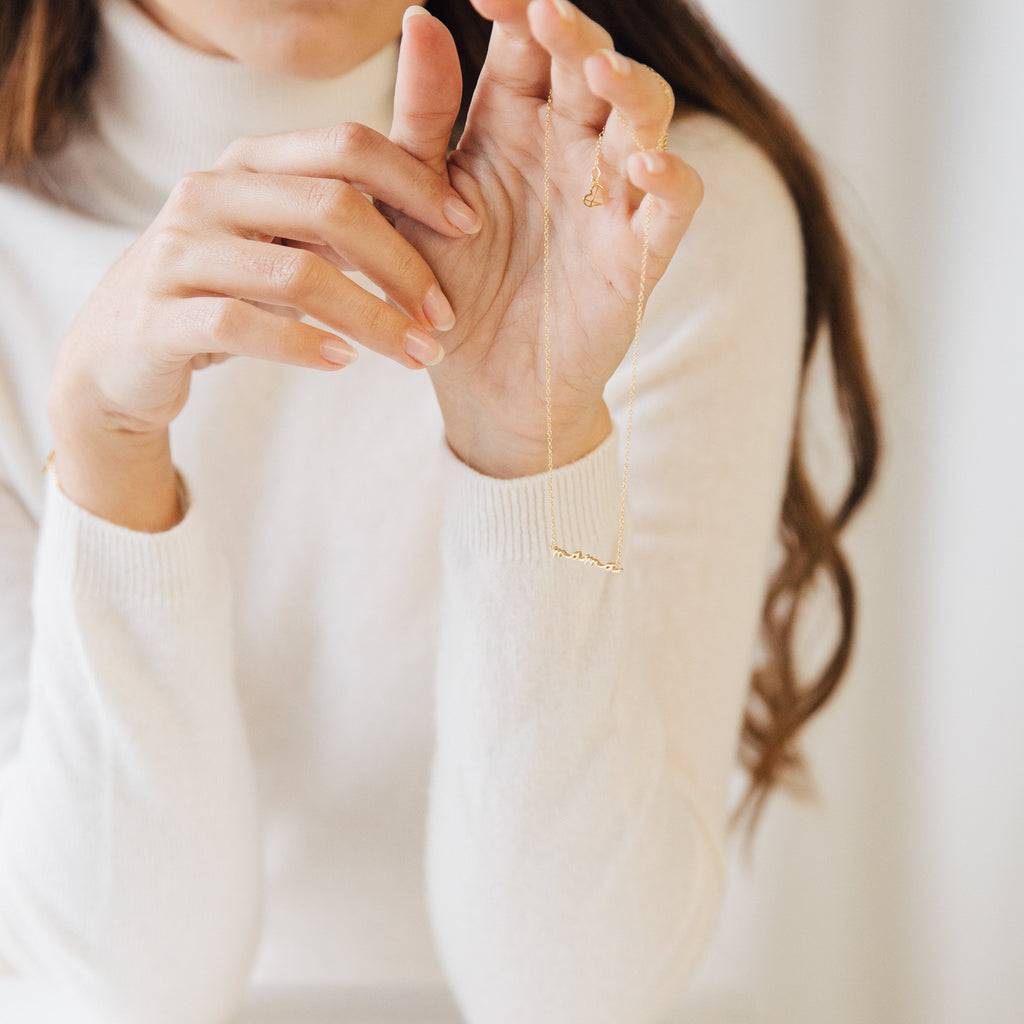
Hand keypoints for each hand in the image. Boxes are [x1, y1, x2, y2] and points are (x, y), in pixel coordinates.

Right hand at [48, 123, 480, 528]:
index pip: (346, 145)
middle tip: (445, 316)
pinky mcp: (159, 315)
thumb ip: (343, 215)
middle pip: (331, 205)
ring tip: (417, 354)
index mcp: (251, 163)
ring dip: (371, 318)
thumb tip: (443, 204)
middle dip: (403, 264)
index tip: (468, 227)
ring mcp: (179, 253)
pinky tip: (342, 361)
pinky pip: (240, 323)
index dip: (415, 182)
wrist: (123, 350)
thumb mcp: (282, 239)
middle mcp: (211, 193)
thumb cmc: (225, 288)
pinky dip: (300, 343)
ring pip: (296, 273)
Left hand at [389, 0, 703, 476]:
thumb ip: (421, 116)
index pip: (526, 49)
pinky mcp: (638, 256)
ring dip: (632, 92)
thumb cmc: (446, 289)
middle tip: (548, 16)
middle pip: (589, 70)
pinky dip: (670, 184)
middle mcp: (566, 151)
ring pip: (644, 122)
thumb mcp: (414, 199)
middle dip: (576, 38)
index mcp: (510, 128)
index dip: (519, 13)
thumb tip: (419, 14)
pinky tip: (645, 169)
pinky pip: (672, 208)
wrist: (479, 384)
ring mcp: (608, 200)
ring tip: (602, 75)